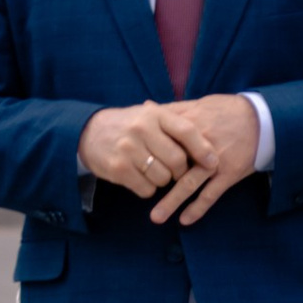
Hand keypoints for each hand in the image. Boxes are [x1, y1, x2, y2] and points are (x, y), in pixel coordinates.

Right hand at [79, 102, 201, 204]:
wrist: (89, 132)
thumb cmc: (129, 125)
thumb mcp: (150, 115)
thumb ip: (176, 124)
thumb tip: (211, 142)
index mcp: (154, 114)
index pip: (186, 131)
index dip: (203, 149)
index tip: (214, 162)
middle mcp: (141, 129)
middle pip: (177, 160)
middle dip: (182, 171)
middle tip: (178, 172)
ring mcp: (128, 150)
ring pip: (163, 177)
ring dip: (164, 181)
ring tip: (157, 172)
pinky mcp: (118, 169)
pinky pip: (146, 189)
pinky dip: (149, 188)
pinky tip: (142, 178)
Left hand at [148, 93, 260, 225]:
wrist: (262, 119)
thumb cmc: (227, 111)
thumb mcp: (200, 104)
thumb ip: (173, 109)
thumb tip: (146, 105)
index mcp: (190, 126)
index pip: (162, 141)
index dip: (146, 152)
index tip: (128, 161)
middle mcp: (200, 145)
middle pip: (172, 166)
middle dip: (154, 181)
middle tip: (135, 194)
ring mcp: (215, 161)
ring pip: (189, 184)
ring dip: (172, 202)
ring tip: (155, 217)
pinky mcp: (229, 174)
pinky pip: (212, 194)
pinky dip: (198, 208)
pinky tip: (185, 220)